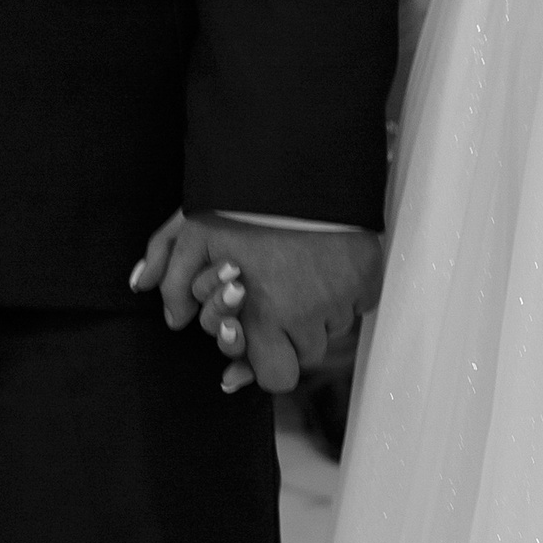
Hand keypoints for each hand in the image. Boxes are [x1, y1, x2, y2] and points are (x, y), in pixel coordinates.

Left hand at [131, 212, 382, 393]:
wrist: (298, 163)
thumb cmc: (241, 203)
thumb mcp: (192, 234)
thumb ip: (173, 280)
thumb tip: (173, 319)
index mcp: (263, 318)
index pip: (275, 378)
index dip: (265, 366)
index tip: (259, 343)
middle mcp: (307, 319)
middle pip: (306, 355)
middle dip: (290, 335)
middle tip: (278, 296)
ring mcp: (342, 301)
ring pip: (332, 328)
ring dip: (317, 311)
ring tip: (301, 271)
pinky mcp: (369, 280)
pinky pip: (358, 302)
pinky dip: (345, 291)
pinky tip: (327, 264)